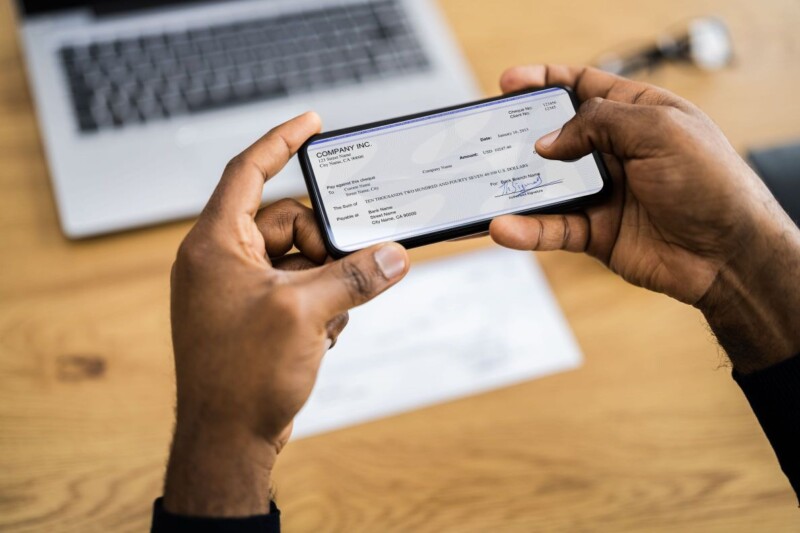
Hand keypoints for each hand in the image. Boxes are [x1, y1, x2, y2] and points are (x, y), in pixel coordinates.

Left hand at [163, 112, 409, 516]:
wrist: (226, 440)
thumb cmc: (242, 377)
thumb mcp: (306, 315)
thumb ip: (354, 276)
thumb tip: (394, 254)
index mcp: (217, 245)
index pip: (248, 172)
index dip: (280, 141)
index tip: (313, 122)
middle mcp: (224, 261)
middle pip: (290, 221)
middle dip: (327, 242)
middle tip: (353, 266)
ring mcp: (240, 290)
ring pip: (302, 258)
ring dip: (329, 280)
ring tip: (333, 315)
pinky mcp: (257, 316)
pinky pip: (300, 288)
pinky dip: (321, 303)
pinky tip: (326, 334)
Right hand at [491, 65, 799, 371]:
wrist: (729, 255)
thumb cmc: (712, 184)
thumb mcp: (659, 131)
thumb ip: (598, 124)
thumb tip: (547, 141)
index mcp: (638, 114)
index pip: (583, 89)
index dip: (545, 83)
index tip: (510, 83)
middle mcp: (617, 152)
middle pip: (556, 137)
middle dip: (521, 135)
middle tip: (487, 137)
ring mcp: (604, 193)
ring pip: (548, 186)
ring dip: (516, 187)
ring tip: (484, 186)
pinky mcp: (596, 232)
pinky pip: (553, 228)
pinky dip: (527, 229)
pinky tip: (506, 227)